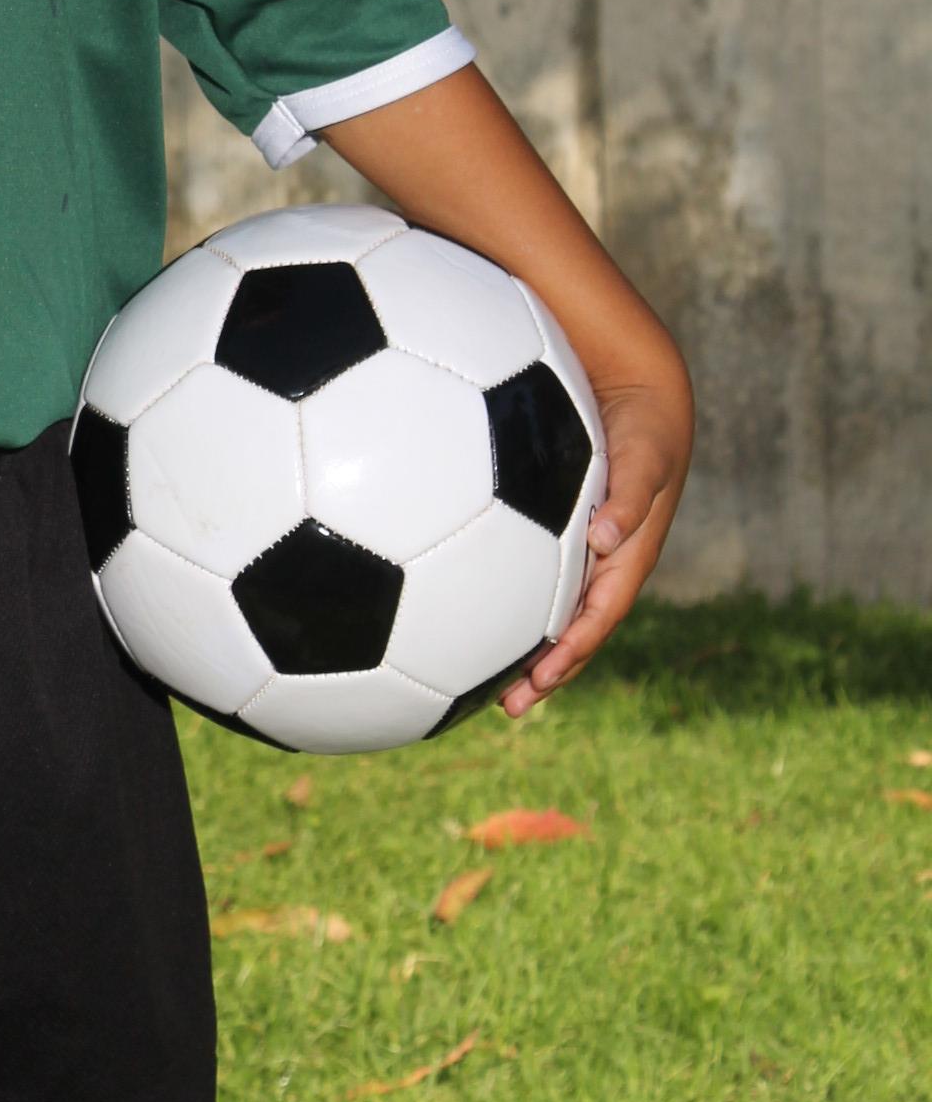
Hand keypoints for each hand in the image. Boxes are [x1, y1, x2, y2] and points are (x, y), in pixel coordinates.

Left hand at [498, 358, 690, 715]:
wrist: (635, 392)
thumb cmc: (643, 426)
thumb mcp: (645, 456)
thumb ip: (630, 495)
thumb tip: (604, 537)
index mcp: (625, 557)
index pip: (598, 617)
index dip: (573, 651)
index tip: (542, 680)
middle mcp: (599, 562)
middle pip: (571, 629)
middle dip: (546, 672)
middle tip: (509, 708)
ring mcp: (575, 550)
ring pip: (546, 609)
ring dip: (520, 647)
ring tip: (477, 682)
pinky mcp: (550, 530)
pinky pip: (526, 573)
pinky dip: (500, 598)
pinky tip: (456, 606)